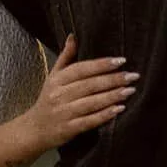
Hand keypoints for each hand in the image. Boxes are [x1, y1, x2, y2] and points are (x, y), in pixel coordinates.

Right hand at [24, 36, 135, 152]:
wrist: (34, 130)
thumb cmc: (48, 100)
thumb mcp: (53, 77)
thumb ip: (65, 57)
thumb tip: (73, 36)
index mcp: (57, 80)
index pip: (81, 69)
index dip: (101, 64)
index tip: (121, 61)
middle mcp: (59, 95)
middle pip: (89, 85)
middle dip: (113, 79)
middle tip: (133, 76)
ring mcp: (64, 113)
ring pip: (91, 102)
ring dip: (112, 96)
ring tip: (130, 90)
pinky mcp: (68, 129)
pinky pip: (89, 121)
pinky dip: (104, 115)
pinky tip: (119, 109)